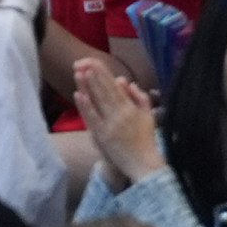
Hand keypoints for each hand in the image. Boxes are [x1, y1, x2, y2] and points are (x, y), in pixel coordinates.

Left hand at [71, 58, 167, 184]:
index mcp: (131, 108)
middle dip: (93, 75)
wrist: (143, 164)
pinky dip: (85, 106)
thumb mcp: (148, 115)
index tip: (94, 62)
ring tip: (79, 72)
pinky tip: (78, 95)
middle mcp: (120, 114)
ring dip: (87, 86)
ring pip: (97, 101)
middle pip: (104, 91)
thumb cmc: (146, 139)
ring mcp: (110, 125)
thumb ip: (139, 97)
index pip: (115, 87)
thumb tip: (125, 81)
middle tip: (82, 61)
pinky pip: (92, 118)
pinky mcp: (102, 136)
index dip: (104, 74)